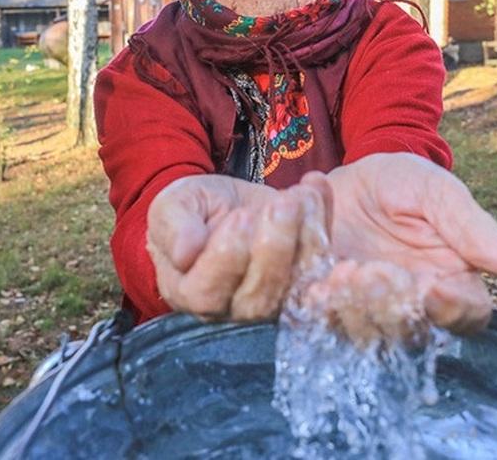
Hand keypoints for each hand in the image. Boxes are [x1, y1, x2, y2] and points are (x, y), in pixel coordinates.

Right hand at [147, 175, 325, 321]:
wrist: (226, 206)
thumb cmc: (192, 210)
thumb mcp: (174, 207)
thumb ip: (173, 228)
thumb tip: (184, 253)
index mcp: (189, 293)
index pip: (207, 294)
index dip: (226, 259)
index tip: (239, 218)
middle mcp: (232, 308)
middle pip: (258, 298)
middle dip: (275, 247)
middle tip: (281, 205)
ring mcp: (274, 300)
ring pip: (295, 284)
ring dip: (305, 236)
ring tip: (299, 195)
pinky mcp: (304, 281)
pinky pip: (321, 262)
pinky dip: (323, 222)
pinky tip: (315, 187)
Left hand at [305, 153, 496, 335]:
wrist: (345, 177)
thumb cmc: (403, 183)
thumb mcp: (436, 190)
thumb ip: (470, 225)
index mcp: (453, 284)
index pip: (467, 314)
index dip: (453, 308)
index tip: (432, 286)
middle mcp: (412, 310)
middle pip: (410, 332)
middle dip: (389, 304)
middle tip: (370, 272)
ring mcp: (366, 315)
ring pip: (363, 334)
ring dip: (350, 308)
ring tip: (339, 270)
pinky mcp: (324, 310)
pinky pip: (320, 322)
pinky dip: (317, 305)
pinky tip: (313, 282)